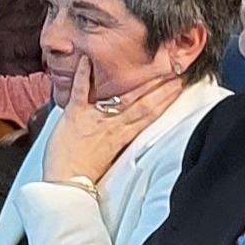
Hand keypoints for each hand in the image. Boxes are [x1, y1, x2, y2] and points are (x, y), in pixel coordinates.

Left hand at [42, 66, 174, 186]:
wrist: (65, 184)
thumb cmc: (85, 174)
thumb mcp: (110, 157)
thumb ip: (121, 140)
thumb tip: (131, 129)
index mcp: (123, 137)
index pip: (150, 115)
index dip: (167, 100)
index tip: (179, 86)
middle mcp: (113, 126)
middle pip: (143, 105)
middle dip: (162, 88)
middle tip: (177, 72)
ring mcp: (95, 119)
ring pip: (123, 97)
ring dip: (139, 81)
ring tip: (153, 66)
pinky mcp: (75, 115)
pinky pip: (81, 91)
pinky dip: (83, 75)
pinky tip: (87, 59)